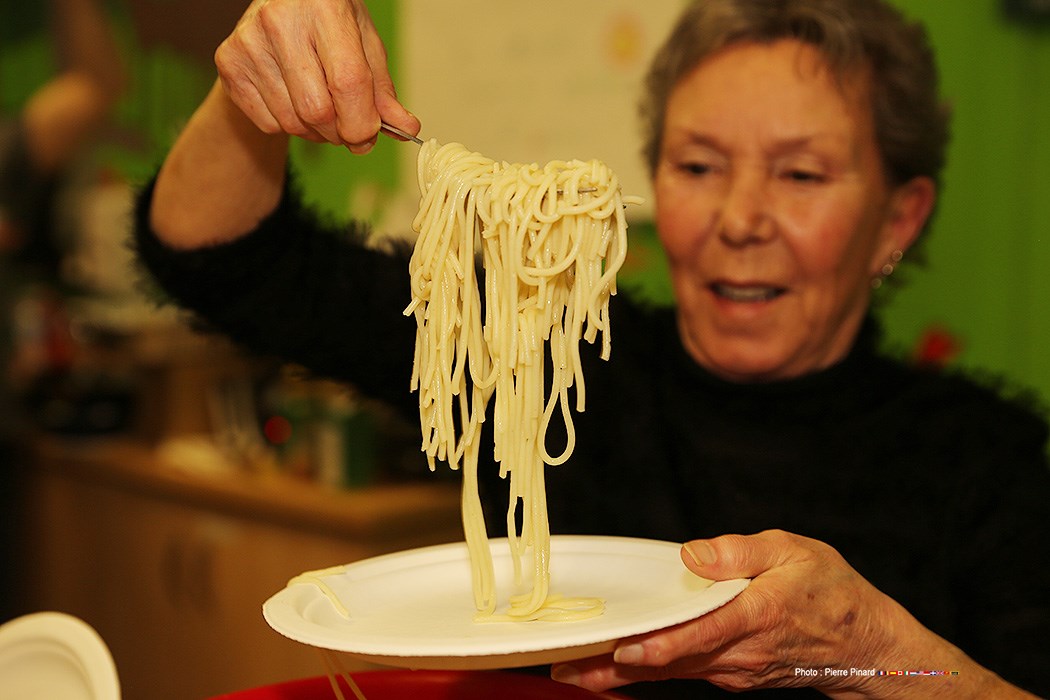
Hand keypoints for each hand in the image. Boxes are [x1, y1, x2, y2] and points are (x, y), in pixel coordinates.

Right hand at [214, 0, 418, 152]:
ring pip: (292, 122)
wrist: (280, 5)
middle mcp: (281, 21)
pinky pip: (268, 123)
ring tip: (323, 109)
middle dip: (340, 132)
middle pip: (317, 110)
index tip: (369, 135)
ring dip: (316, 132)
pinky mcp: (228, 62)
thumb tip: (406, 128)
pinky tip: (294, 100)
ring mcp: (249, 42)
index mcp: (325, 9)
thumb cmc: (329, 24)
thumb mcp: (364, 45)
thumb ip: (383, 90)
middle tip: (348, 126)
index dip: (362, 122)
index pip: (348, 83)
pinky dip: (289, 126)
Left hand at [551, 530, 913, 695]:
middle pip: (672, 659)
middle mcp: (741, 651)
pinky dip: (647, 673)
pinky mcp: (730, 674)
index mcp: (757, 614)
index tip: (627, 652)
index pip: (703, 632)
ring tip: (573, 672)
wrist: (862, 643)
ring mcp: (734, 669)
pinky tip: (612, 672)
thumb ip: (741, 551)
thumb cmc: (829, 591)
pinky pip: (683, 672)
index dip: (664, 645)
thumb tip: (694, 554)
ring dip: (622, 675)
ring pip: (671, 671)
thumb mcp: (794, 552)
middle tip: (568, 667)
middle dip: (617, 667)